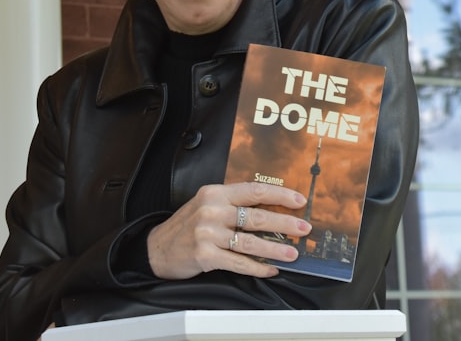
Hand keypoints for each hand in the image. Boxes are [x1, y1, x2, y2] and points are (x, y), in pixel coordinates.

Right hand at [146, 181, 310, 279]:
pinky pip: (238, 262)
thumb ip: (233, 203)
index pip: (254, 190)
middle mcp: (212, 210)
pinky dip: (257, 267)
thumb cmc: (187, 226)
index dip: (280, 195)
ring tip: (292, 254)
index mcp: (215, 193)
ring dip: (275, 249)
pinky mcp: (205, 255)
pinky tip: (270, 269)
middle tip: (303, 229)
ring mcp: (208, 233)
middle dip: (285, 224)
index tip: (299, 201)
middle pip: (257, 217)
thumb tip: (271, 210)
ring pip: (250, 242)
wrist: (157, 248)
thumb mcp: (207, 204)